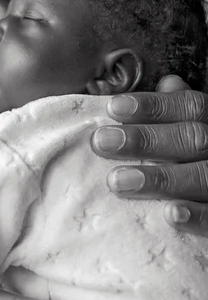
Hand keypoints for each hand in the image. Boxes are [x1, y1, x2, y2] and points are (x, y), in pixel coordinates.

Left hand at [91, 74, 207, 234]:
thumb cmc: (202, 156)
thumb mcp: (198, 125)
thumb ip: (181, 108)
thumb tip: (167, 83)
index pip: (190, 106)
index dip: (153, 106)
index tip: (113, 107)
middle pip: (193, 138)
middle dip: (145, 139)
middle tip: (102, 141)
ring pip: (203, 176)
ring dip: (160, 178)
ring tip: (117, 180)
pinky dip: (196, 215)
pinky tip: (169, 214)